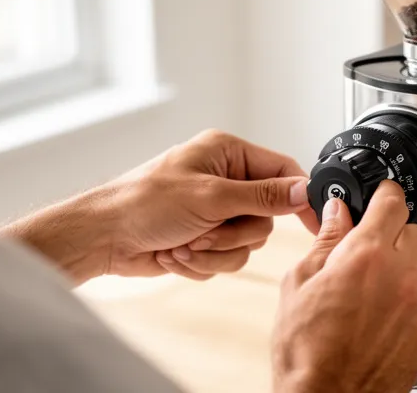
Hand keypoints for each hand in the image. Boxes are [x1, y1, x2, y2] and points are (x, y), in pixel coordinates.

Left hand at [0, 130, 318, 283]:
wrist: (104, 238)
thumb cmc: (143, 202)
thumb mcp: (211, 196)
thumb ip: (263, 195)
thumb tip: (304, 189)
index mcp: (228, 153)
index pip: (283, 170)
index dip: (299, 196)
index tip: (312, 220)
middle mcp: (224, 180)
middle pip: (266, 216)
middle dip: (234, 233)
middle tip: (206, 230)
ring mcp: (214, 211)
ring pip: (247, 243)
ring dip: (216, 252)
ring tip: (185, 243)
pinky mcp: (204, 238)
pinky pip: (226, 259)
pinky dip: (203, 263)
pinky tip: (176, 254)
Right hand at [271, 181, 416, 392]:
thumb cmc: (307, 352)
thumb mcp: (299, 284)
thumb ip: (325, 241)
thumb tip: (336, 214)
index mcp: (365, 254)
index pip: (391, 202)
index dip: (385, 193)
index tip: (382, 194)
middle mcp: (400, 273)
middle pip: (413, 229)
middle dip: (392, 232)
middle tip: (370, 247)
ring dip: (411, 261)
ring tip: (383, 279)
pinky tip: (395, 301)